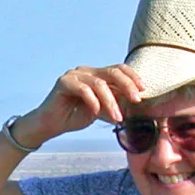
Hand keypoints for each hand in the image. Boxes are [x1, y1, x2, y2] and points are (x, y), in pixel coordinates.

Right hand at [14, 64, 144, 147]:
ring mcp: (74, 75)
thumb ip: (114, 103)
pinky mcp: (63, 82)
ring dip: (111, 102)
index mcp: (96, 75)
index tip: (143, 90)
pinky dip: (93, 101)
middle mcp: (86, 71)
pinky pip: (83, 90)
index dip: (132, 77)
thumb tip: (134, 104)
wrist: (50, 125)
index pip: (118, 69)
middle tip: (136, 100)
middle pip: (112, 72)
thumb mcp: (101, 110)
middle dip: (127, 86)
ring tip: (117, 117)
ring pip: (99, 84)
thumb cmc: (74, 116)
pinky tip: (96, 112)